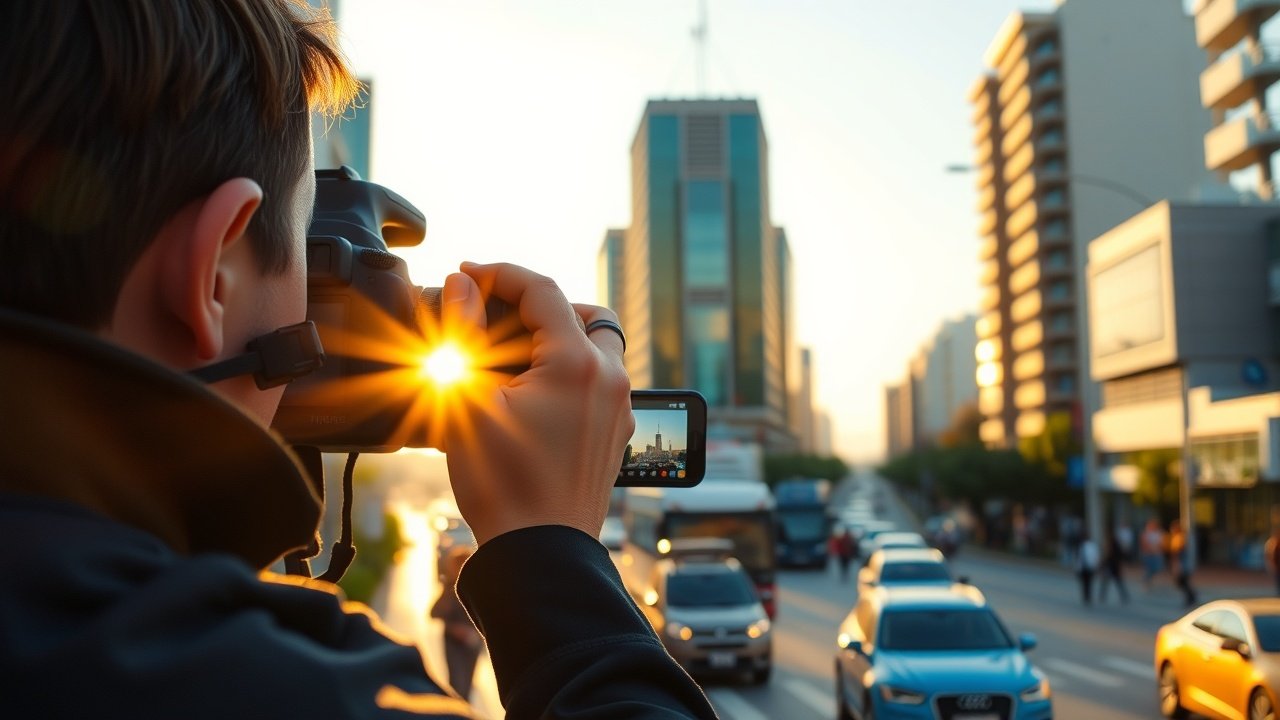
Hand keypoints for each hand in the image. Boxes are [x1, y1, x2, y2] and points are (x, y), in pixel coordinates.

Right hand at [438, 262, 632, 544]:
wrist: (540, 554)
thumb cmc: (503, 485)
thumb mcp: (469, 403)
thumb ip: (464, 335)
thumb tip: (462, 285)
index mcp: (577, 363)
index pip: (542, 291)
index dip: (499, 274)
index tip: (468, 275)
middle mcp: (610, 379)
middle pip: (584, 312)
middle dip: (539, 303)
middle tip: (496, 311)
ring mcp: (619, 408)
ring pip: (599, 347)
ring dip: (561, 337)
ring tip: (513, 352)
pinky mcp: (616, 434)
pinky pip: (601, 383)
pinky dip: (572, 371)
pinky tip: (532, 391)